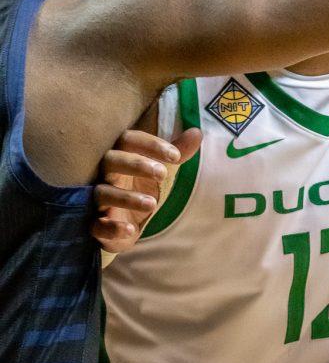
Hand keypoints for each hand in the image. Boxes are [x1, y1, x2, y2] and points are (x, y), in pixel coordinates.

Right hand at [92, 127, 201, 254]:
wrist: (126, 222)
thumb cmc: (142, 186)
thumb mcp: (161, 168)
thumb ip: (178, 151)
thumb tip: (197, 132)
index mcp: (122, 155)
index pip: (129, 139)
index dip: (151, 144)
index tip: (176, 156)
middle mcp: (106, 174)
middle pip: (111, 160)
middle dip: (136, 164)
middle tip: (163, 173)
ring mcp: (98, 200)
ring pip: (103, 193)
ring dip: (127, 198)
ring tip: (152, 203)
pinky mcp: (96, 225)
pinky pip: (97, 226)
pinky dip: (112, 228)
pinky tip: (131, 229)